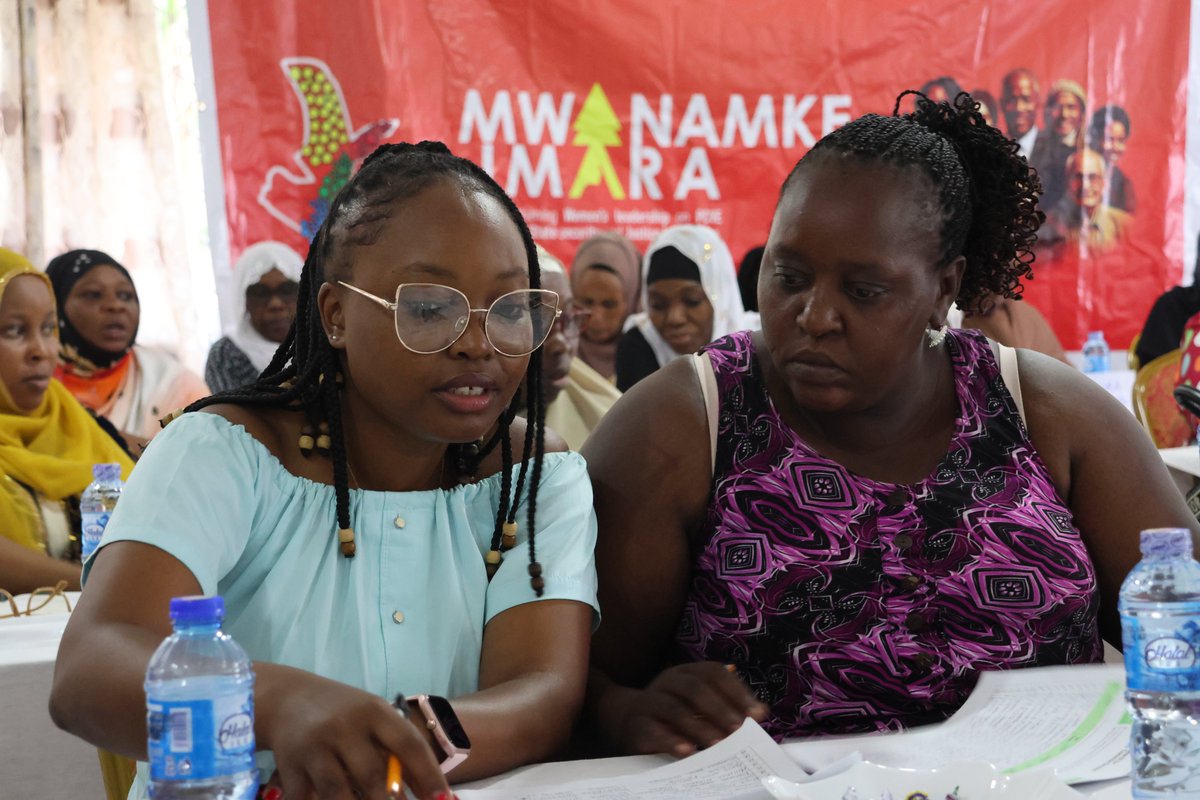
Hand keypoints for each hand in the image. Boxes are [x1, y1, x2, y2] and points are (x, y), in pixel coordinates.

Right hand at [259, 670, 450, 799]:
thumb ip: (401, 752)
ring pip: (338, 793)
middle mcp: (344, 727)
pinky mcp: (290, 767)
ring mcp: (315, 748)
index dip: (429, 775)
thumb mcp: (376, 720)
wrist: (289, 698)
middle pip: (372, 775)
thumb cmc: (346, 714)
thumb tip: (436, 795)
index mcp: (374, 712)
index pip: (408, 744)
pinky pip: (306, 799)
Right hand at [604, 662, 768, 756]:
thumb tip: (760, 711)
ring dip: (699, 726)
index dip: (737, 691)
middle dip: (720, 709)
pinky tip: (688, 751)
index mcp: (686, 672)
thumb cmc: (673, 713)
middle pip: (694, 688)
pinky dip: (671, 741)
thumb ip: (727, 705)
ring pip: (674, 708)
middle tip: (739, 729)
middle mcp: (667, 681)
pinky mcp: (636, 724)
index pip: (713, 673)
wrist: (625, 718)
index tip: (758, 713)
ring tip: (719, 743)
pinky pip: (653, 730)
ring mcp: (649, 701)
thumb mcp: (698, 704)